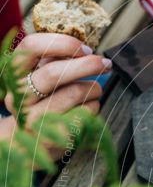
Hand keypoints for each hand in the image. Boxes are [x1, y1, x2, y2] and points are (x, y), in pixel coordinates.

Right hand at [2, 33, 110, 157]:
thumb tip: (83, 50)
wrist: (27, 143)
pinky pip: (85, 112)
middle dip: (87, 64)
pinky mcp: (54, 135)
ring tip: (95, 90)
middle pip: (54, 73)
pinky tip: (89, 107)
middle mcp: (19, 97)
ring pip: (74, 92)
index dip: (62, 43)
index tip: (84, 49)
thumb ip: (52, 62)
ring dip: (94, 88)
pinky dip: (94, 105)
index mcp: (13, 75)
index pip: (31, 47)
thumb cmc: (39, 103)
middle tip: (104, 64)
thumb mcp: (37, 79)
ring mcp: (34, 118)